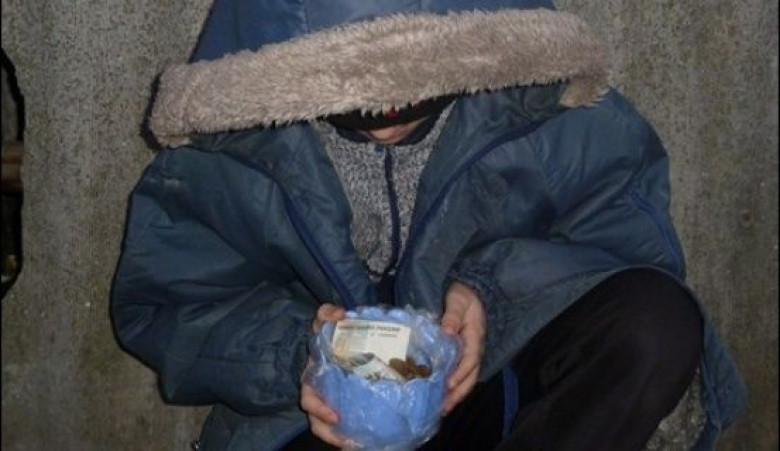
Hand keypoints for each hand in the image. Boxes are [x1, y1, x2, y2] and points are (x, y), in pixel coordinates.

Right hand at [300, 303, 346, 447]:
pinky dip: (352, 434)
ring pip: (330, 429)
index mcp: (313, 379)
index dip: (319, 410)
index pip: (309, 399)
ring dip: (342, 439)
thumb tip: (338, 313)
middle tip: (350, 442)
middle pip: (319, 423)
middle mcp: (319, 394)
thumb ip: (327, 314)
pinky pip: (345, 424)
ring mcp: (331, 402)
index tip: (335, 418)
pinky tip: (366, 439)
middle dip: (332, 435)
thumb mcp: (325, 321)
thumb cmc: (329, 334)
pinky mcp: (345, 405)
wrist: (339, 340)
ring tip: (358, 445)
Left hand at [441, 282, 485, 414]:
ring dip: (456, 394)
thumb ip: (453, 316)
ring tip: (442, 408)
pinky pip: (461, 373)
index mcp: (475, 337)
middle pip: (471, 376)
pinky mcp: (463, 354)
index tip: (449, 384)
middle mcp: (475, 348)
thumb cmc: (463, 297)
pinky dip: (454, 386)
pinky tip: (442, 395)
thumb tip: (447, 331)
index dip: (461, 373)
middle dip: (459, 393)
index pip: (471, 359)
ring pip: (467, 378)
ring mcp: (470, 352)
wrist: (470, 292)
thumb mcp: (458, 302)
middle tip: (445, 407)